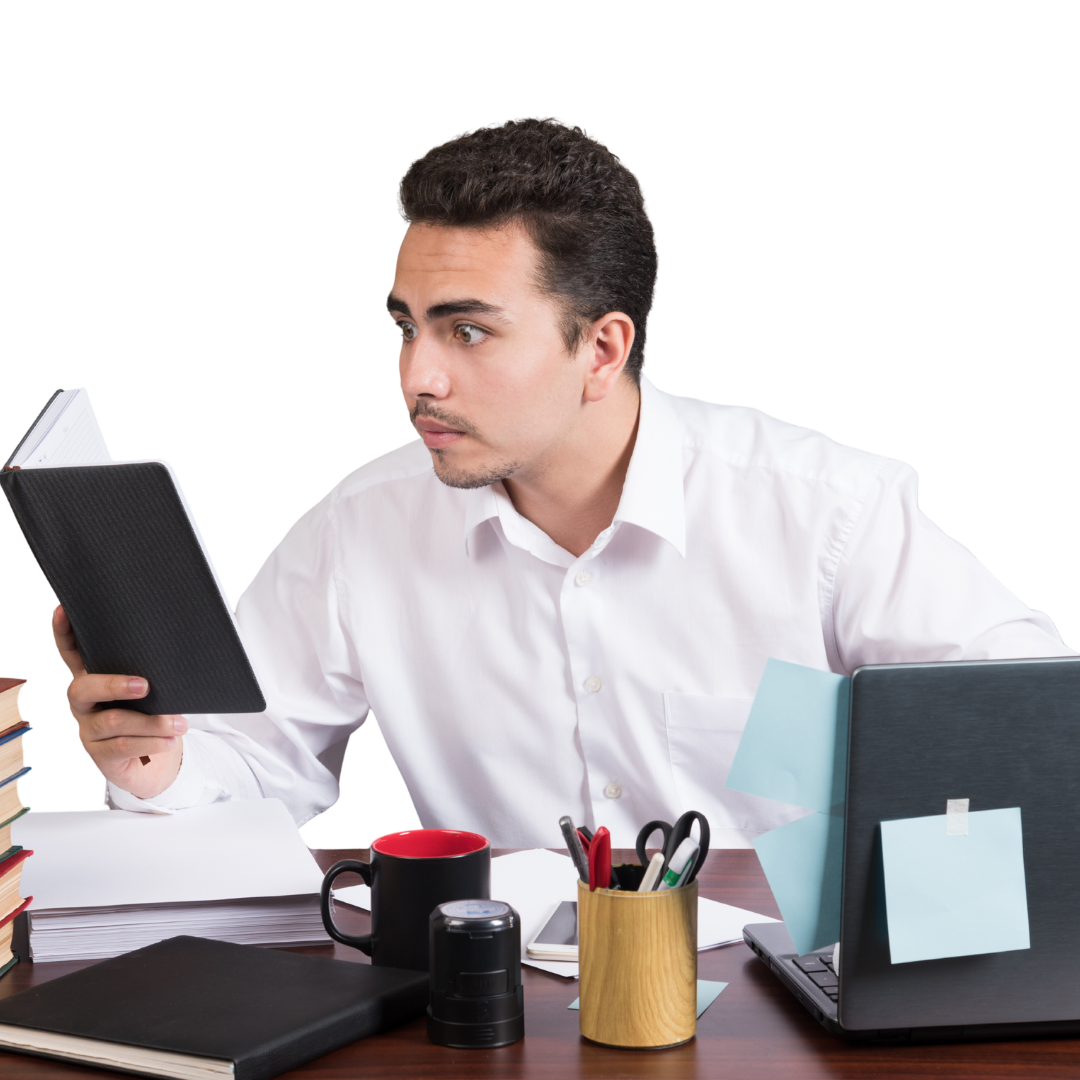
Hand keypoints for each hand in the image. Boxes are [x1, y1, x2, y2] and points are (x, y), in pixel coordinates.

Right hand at [53, 605, 184, 799]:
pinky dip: (150, 742)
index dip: (64, 633)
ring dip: (149, 722)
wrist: (152, 759)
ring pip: (112, 722)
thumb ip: (155, 670)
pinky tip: (169, 739)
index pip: (71, 652)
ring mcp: (89, 729)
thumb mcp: (153, 689)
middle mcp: (85, 702)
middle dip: (113, 685)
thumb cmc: (152, 712)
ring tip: (178, 723)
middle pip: (82, 689)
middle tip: (145, 685)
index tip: (64, 610)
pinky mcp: (100, 754)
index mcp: (94, 677)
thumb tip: (185, 648)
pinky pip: (122, 746)